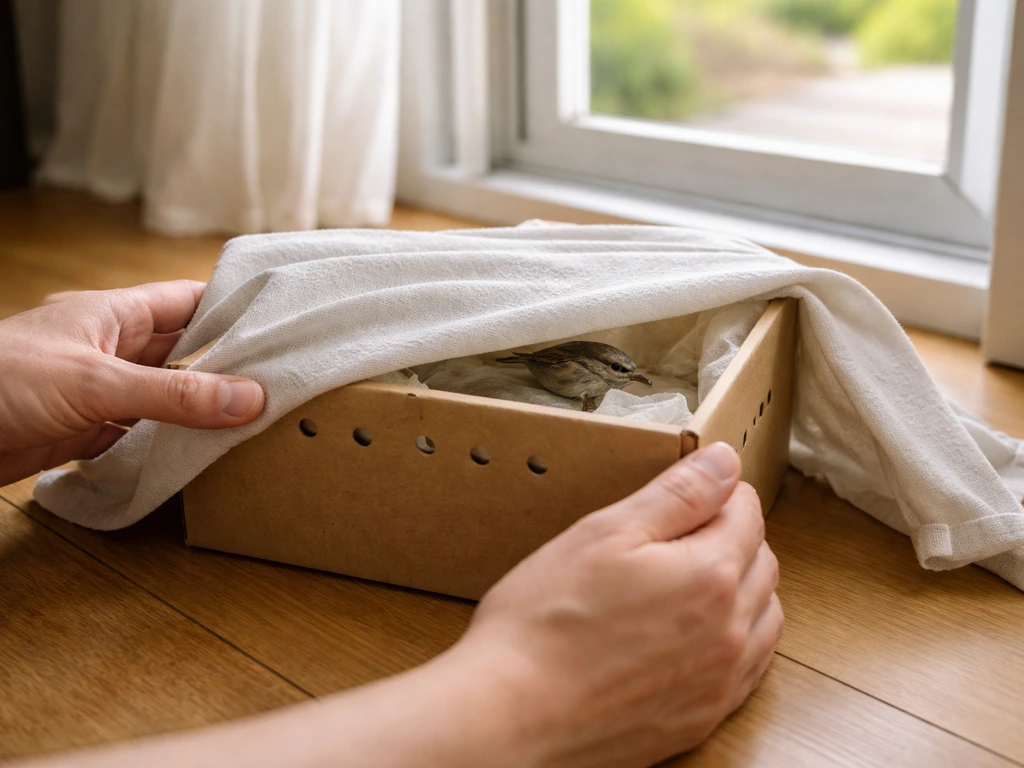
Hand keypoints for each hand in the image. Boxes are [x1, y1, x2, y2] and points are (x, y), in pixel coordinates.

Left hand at [0, 280, 264, 485]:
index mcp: (112, 314)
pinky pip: (141, 435)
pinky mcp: (84, 431)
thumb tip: (248, 398)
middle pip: (183, 352)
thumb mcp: (95, 383)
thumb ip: (173, 394)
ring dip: (201, 411)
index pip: (188, 301)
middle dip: (228, 366)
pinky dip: (170, 445)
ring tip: (255, 421)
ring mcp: (98, 391)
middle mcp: (109, 348)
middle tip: (282, 381)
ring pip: (166, 397)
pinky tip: (202, 455)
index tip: (282, 323)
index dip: (233, 308)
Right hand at [458, 442, 781, 766]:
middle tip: (686, 529)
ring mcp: (718, 682)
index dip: (720, 491)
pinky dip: (737, 640)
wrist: (513, 717)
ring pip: (764, 619)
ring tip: (695, 578)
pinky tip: (697, 634)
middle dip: (735, 535)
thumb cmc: (546, 622)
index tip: (694, 489)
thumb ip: (676, 496)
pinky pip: (748, 670)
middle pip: (762, 564)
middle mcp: (730, 632)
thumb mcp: (605, 534)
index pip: (746, 514)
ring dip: (745, 588)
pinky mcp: (700, 720)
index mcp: (711, 576)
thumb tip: (725, 462)